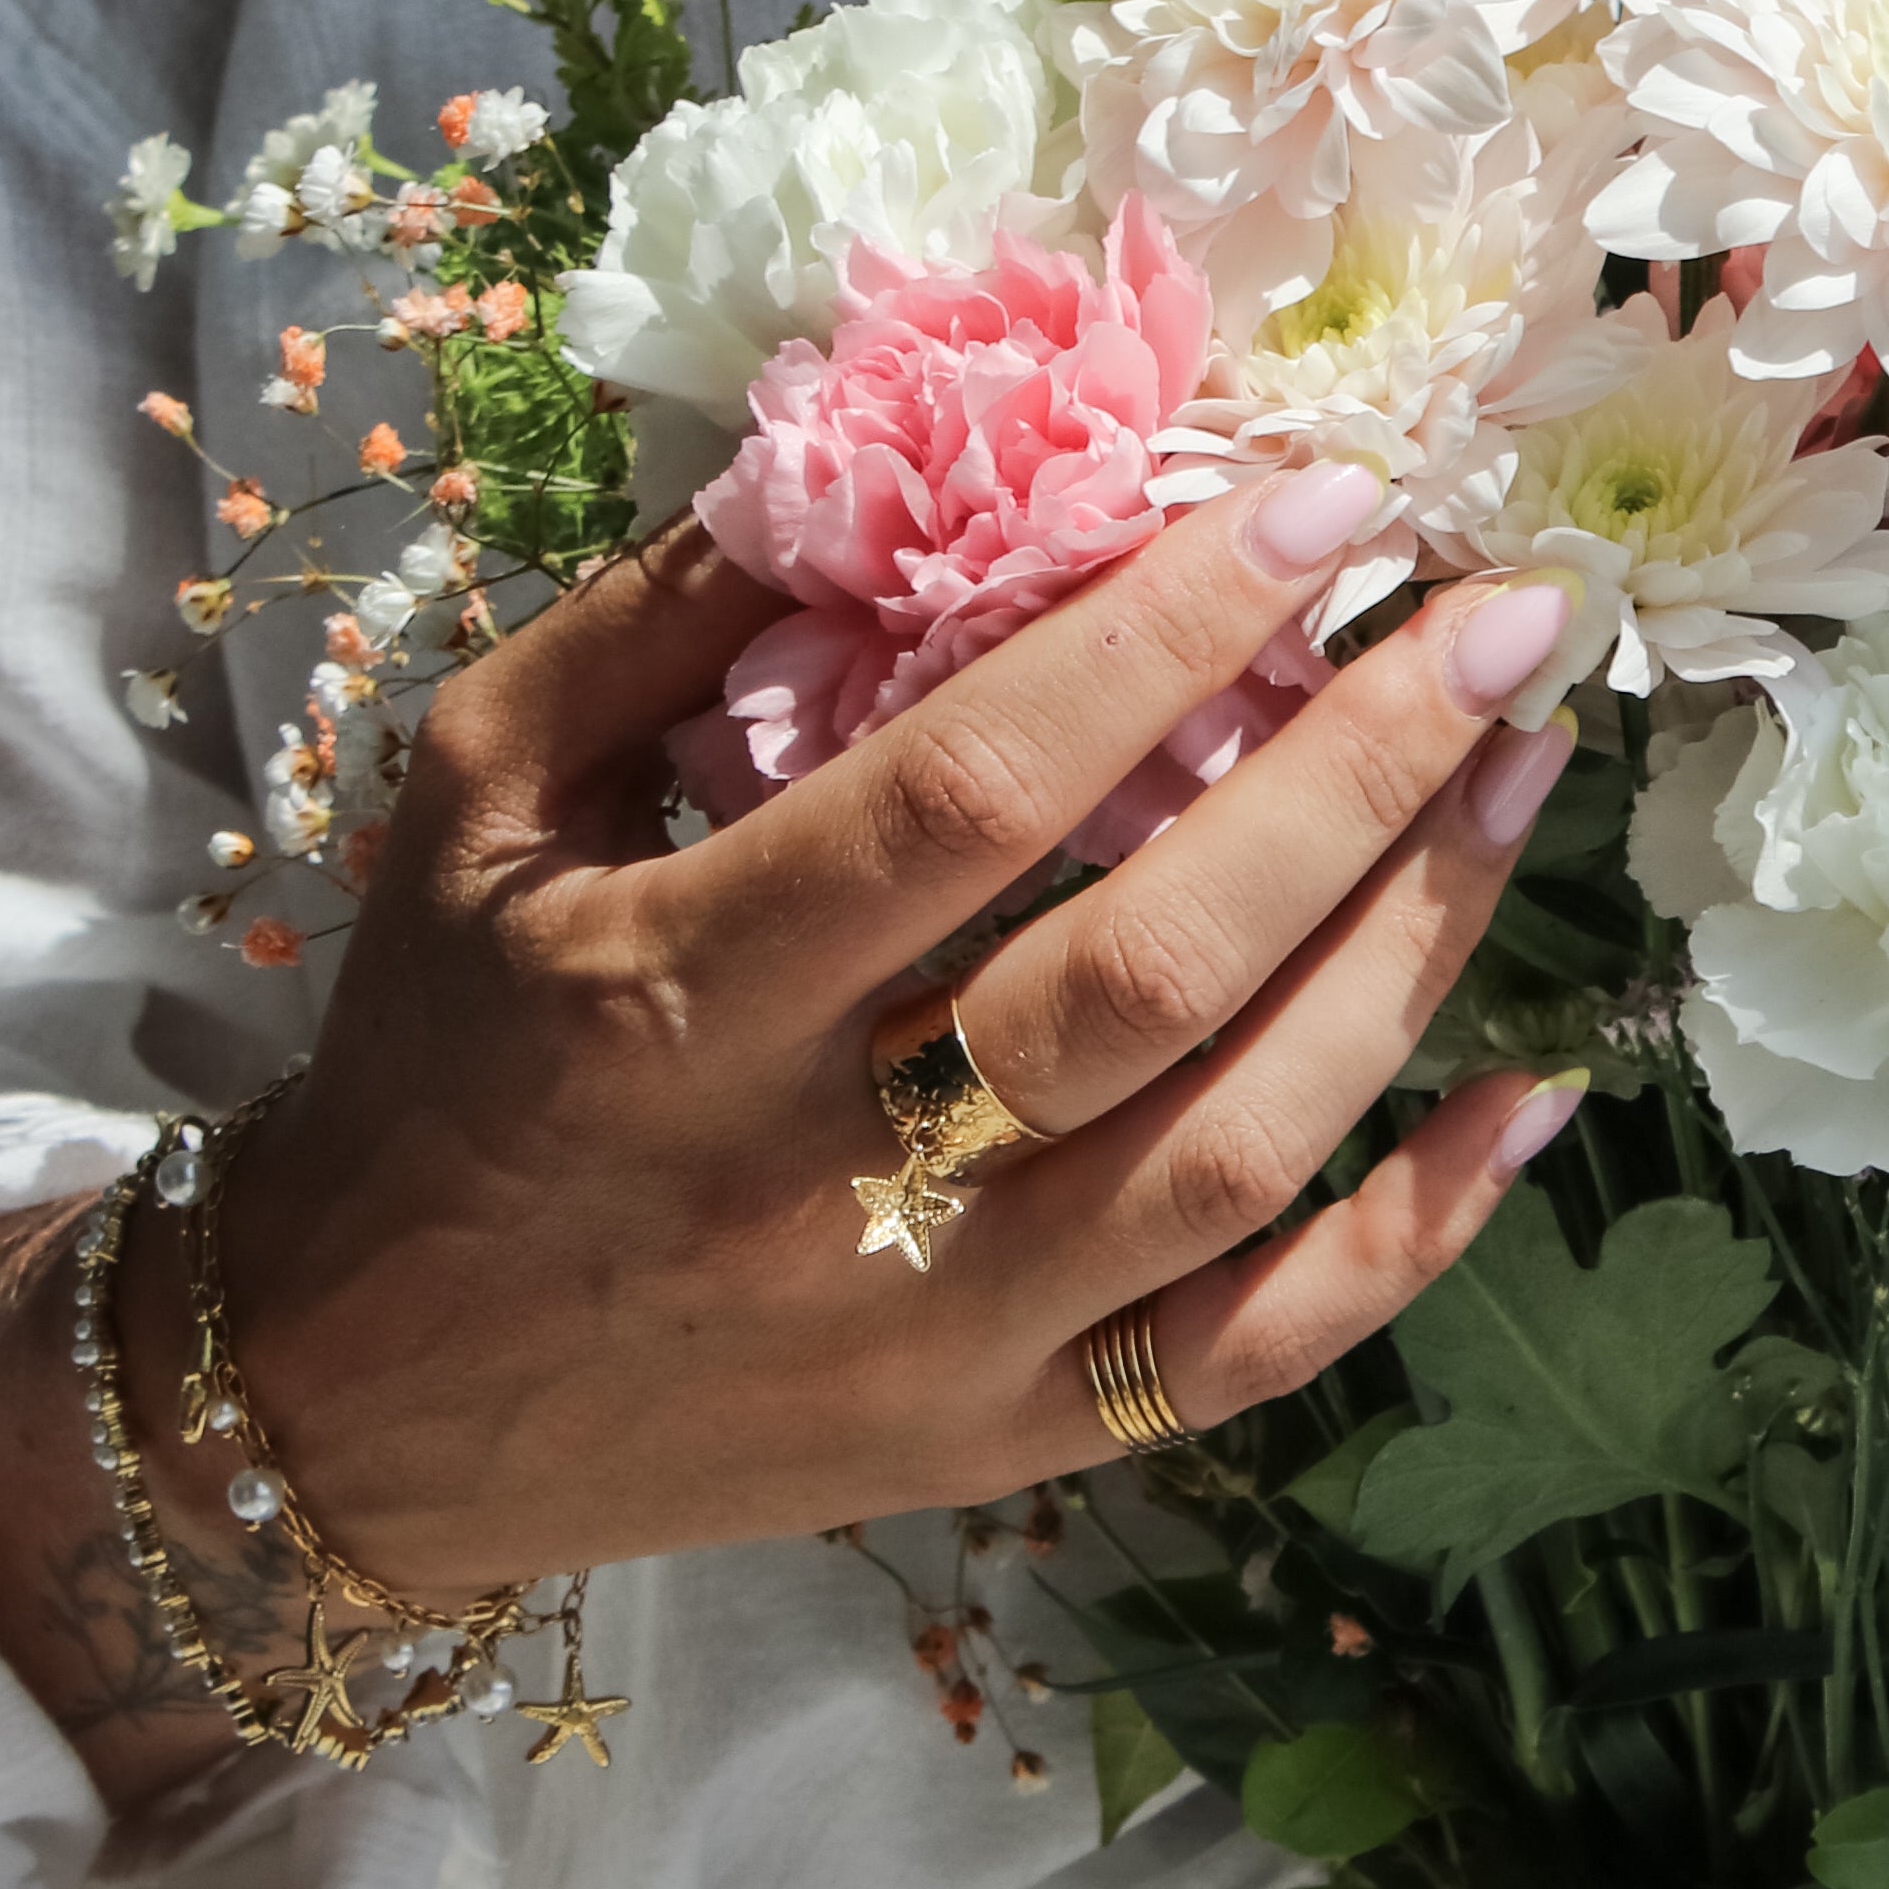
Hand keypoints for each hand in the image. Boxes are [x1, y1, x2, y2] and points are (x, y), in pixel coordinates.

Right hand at [194, 456, 1585, 1598]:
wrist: (355, 1407)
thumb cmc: (433, 1063)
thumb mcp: (475, 803)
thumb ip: (664, 625)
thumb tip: (878, 439)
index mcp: (671, 999)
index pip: (973, 794)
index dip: (1165, 638)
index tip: (1323, 505)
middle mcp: (818, 1191)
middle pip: (1146, 976)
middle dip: (1354, 781)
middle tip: (1503, 624)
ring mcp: (930, 1342)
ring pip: (1234, 1154)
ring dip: (1410, 957)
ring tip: (1523, 782)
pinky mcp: (998, 1449)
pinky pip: (1254, 1355)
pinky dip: (1414, 1236)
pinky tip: (1534, 1095)